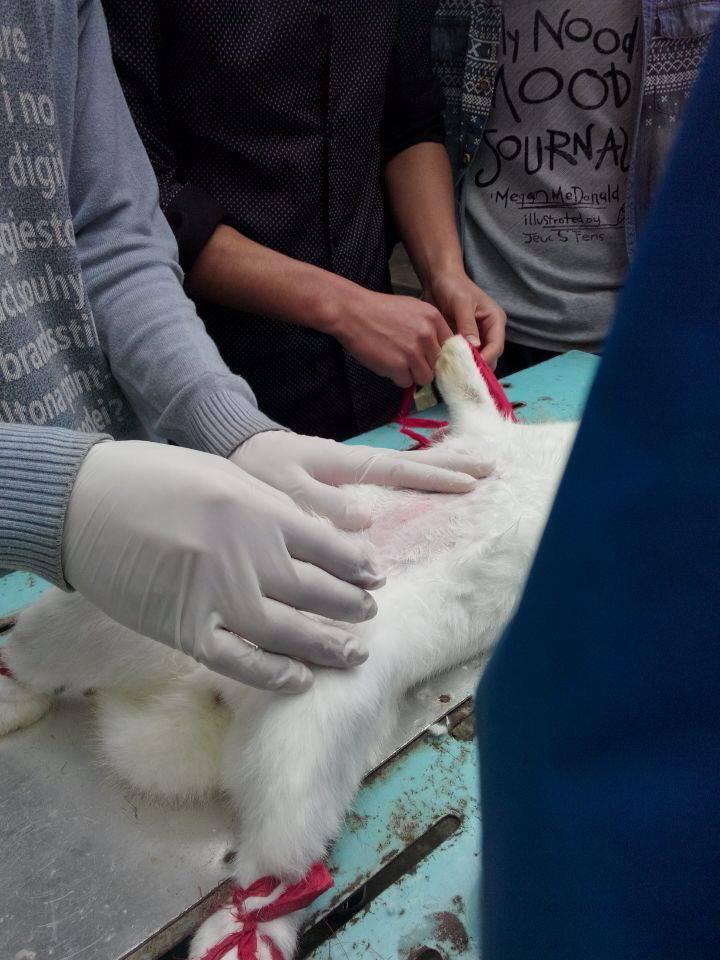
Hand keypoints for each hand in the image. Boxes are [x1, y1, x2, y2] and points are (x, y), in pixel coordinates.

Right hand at [62, 441, 384, 691]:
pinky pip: (239, 661)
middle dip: (351, 605)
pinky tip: (298, 680)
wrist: (82, 502)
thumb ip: (267, 508)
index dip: (356, 564)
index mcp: (259, 510)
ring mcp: (218, 596)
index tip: (374, 575)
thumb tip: (309, 537)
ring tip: (355, 653)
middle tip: (370, 613)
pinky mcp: (185, 630)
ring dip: (327, 645)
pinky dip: (272, 674)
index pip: (327, 545)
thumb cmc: (151, 479)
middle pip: (317, 590)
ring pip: (289, 632)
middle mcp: (247, 556)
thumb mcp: (223, 476)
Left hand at [231, 432, 493, 530]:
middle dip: (450, 465)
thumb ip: (322, 503)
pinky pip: (382, 479)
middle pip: (411, 463)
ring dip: (436, 470)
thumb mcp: (285, 487)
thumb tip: (368, 519)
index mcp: (344, 462)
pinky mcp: (339, 478)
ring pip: (400, 469)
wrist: (233, 448)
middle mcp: (353, 464)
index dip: (435, 476)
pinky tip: (422, 489)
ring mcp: (348, 469)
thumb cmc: (257, 469)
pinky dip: (409, 480)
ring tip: (472, 471)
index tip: (471, 482)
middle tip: (491, 467)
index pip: (398, 469)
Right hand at [325, 287, 452, 387]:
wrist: (352, 312)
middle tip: (405, 358)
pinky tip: (386, 364)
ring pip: (425, 377)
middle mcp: (427, 334)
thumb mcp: (412, 309)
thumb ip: (428, 327)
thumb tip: (437, 349)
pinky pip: (406, 383)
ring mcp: (413, 351)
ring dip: (411, 374)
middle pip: (437, 364)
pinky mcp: (399, 366)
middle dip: (423, 365)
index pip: (450, 346)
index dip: (438, 354)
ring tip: (395, 361)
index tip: (428, 357)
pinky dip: (396, 378)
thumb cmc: (378, 310)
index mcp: (433, 318)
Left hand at [426, 272, 505, 368]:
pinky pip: (463, 357)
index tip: (471, 368)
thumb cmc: (453, 286)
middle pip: (489, 357)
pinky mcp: (463, 342)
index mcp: (495, 321)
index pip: (496, 346)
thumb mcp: (461, 303)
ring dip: (467, 367)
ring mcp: (476, 338)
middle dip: (477, 367)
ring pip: (477, 360)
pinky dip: (457, 364)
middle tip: (461, 376)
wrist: (438, 280)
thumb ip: (467, 324)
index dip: (486, 359)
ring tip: (453, 374)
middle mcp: (488, 332)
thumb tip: (474, 346)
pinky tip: (447, 369)